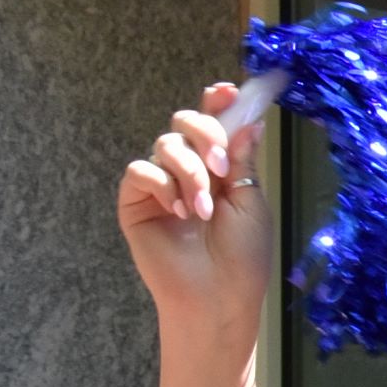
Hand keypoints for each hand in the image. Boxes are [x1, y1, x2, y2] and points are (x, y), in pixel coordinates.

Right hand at [117, 83, 275, 343]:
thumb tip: (249, 120)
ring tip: (203, 208)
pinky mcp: (136, 201)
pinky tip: (178, 212)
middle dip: (205, 134)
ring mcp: (161, 184)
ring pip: (165, 145)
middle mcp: (189, 170)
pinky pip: (141, 170)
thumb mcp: (250, 202)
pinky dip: (163, 184)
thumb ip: (243, 160)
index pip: (215, 123)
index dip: (218, 103)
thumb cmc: (242, 256)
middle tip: (222, 166)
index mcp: (221, 168)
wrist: (217, 295)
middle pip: (185, 123)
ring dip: (190, 171)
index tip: (228, 91)